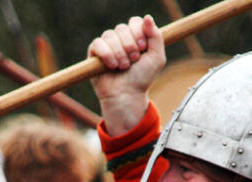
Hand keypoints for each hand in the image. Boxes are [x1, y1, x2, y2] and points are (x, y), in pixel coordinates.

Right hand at [88, 15, 165, 134]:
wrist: (126, 94)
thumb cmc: (141, 78)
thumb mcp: (156, 58)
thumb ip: (156, 36)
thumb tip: (147, 17)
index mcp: (135, 36)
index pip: (135, 22)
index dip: (138, 33)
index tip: (143, 48)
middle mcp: (121, 38)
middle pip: (122, 28)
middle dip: (129, 45)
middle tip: (134, 60)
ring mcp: (107, 44)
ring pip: (110, 35)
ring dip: (119, 53)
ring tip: (123, 67)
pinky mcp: (95, 52)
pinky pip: (98, 44)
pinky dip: (107, 55)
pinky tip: (112, 66)